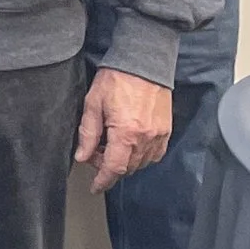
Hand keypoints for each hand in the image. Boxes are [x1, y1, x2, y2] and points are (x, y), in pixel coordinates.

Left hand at [76, 67, 171, 191]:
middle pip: (127, 168)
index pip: (114, 168)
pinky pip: (154, 154)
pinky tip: (129, 143)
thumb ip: (88, 134)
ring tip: (111, 144)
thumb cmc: (117, 79)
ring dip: (125, 161)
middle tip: (96, 153)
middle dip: (109, 167)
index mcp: (126, 132)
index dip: (103, 181)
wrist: (143, 61)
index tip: (95, 187)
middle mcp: (146, 138)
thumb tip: (82, 157)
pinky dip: (141, 155)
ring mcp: (159, 135)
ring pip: (141, 163)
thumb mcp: (93, 104)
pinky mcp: (166, 130)